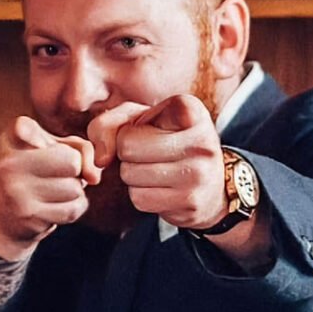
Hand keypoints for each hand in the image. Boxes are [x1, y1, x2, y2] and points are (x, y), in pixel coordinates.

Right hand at [0, 115, 101, 259]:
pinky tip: (56, 206)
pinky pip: (73, 209)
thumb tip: (94, 177)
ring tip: (54, 191)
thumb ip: (81, 148)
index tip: (38, 146)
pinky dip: (73, 208)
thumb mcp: (53, 147)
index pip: (28, 126)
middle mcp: (8, 164)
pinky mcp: (30, 217)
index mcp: (10, 139)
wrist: (5, 220)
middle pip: (72, 161)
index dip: (44, 135)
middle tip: (58, 174)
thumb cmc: (36, 173)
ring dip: (74, 191)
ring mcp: (17, 192)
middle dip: (74, 170)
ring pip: (75, 188)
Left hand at [86, 95, 228, 230]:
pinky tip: (161, 188)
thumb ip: (108, 124)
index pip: (128, 127)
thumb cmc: (169, 142)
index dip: (129, 133)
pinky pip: (140, 199)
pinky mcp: (191, 202)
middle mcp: (201, 140)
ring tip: (156, 170)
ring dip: (133, 175)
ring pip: (130, 175)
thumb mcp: (141, 119)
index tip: (153, 133)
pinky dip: (141, 194)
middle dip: (127, 154)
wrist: (212, 185)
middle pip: (127, 149)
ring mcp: (198, 174)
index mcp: (191, 110)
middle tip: (149, 154)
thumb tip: (100, 159)